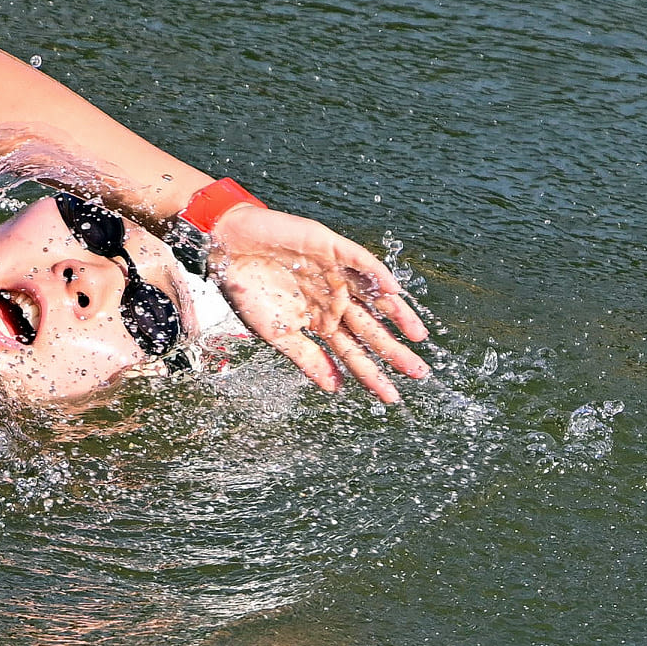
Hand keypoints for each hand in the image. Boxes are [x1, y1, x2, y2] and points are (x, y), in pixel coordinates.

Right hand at [208, 206, 429, 403]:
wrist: (228, 248)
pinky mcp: (330, 248)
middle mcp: (333, 299)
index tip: (389, 397)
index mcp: (320, 320)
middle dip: (393, 351)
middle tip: (418, 372)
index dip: (371, 374)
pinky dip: (376, 274)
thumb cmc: (247, 290)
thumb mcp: (277, 333)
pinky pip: (360, 261)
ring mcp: (335, 273)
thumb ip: (308, 358)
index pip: (352, 351)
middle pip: (370, 328)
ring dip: (397, 314)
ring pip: (374, 296)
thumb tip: (335, 388)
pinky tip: (392, 290)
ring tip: (417, 335)